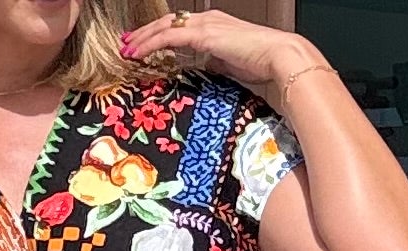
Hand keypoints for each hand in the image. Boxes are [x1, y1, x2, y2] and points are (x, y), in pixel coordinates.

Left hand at [122, 11, 319, 97]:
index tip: (143, 47)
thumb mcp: (231, 66)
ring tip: (127, 50)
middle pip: (168, 23)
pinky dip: (152, 43)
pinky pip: (170, 36)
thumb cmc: (263, 66)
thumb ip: (215, 65)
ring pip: (165, 27)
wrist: (280, 59)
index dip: (158, 36)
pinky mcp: (205, 34)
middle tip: (127, 45)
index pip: (179, 27)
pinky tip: (140, 53)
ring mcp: (206, 24)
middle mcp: (208, 20)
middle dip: (145, 35)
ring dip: (143, 39)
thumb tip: (203, 72)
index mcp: (215, 26)